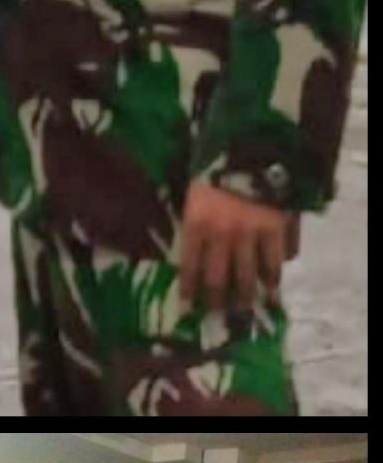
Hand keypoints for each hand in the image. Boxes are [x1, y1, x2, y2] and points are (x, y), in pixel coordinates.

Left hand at [176, 178, 291, 312]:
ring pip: (247, 276)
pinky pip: (275, 262)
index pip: (190, 266)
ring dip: (246, 297)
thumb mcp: (193, 191)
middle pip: (218, 278)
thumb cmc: (215, 167)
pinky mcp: (275, 230)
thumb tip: (189, 249)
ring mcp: (250, 234)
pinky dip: (274, 278)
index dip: (189, 290)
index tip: (188, 308)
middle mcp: (221, 235)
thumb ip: (193, 220)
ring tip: (245, 310)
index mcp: (197, 223)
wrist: (252, 147)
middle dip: (217, 301)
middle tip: (218, 315)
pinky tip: (273, 291)